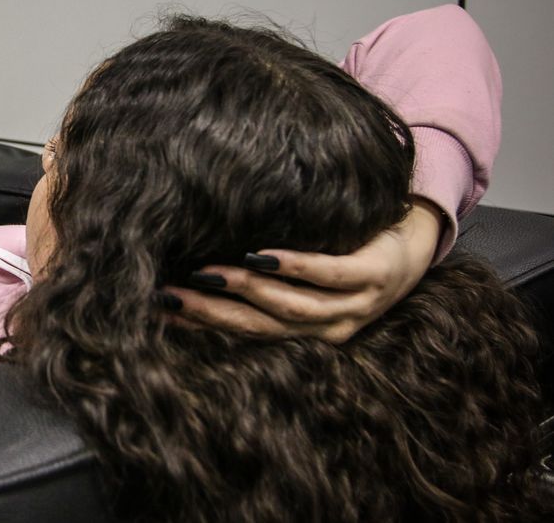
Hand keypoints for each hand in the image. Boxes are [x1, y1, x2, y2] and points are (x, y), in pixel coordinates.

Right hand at [169, 198, 443, 342]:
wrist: (415, 241)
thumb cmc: (348, 257)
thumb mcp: (309, 282)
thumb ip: (265, 284)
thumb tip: (201, 270)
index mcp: (307, 333)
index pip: (244, 333)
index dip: (200, 323)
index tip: (160, 311)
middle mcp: (329, 329)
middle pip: (260, 326)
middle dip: (210, 312)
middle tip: (169, 297)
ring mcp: (355, 305)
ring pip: (290, 305)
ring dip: (244, 289)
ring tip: (206, 273)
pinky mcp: (373, 275)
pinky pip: (328, 274)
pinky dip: (293, 266)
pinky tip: (262, 256)